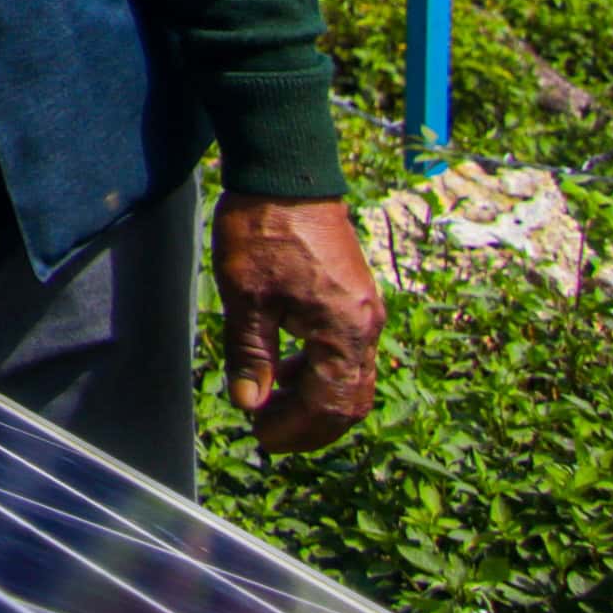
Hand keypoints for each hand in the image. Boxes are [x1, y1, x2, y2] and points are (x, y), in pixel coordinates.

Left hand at [213, 192, 382, 453]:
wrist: (288, 174)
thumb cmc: (263, 231)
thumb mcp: (246, 298)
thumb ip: (251, 355)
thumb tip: (250, 403)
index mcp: (345, 331)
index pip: (331, 405)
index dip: (297, 430)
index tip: (262, 438)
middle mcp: (366, 326)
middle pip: (350, 400)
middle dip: (311, 424)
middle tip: (269, 434)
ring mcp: (364, 311)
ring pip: (350, 377)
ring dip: (314, 398)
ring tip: (270, 405)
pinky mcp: (354, 298)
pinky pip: (346, 351)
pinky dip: (318, 370)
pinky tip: (285, 369)